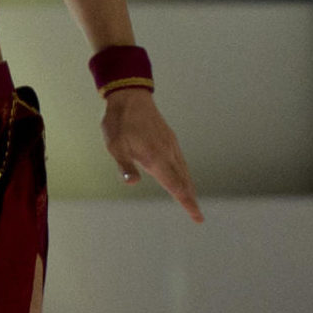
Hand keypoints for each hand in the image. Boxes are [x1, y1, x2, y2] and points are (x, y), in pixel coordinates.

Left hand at [101, 88, 203, 221]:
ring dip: (188, 185)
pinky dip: (184, 172)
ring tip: (191, 197)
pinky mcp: (168, 137)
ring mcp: (170, 144)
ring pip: (183, 169)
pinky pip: (180, 159)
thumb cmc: (119, 122)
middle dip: (189, 197)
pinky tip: (181, 173)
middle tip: (197, 214)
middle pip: (182, 180)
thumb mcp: (114, 146)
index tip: (197, 217)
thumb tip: (132, 182)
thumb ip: (125, 165)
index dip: (186, 202)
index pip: (175, 186)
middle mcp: (167, 153)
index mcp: (156, 158)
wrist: (129, 95)